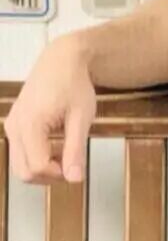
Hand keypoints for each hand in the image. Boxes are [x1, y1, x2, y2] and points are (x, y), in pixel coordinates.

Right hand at [3, 35, 95, 183]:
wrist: (62, 60)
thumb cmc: (75, 85)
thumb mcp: (82, 117)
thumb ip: (76, 149)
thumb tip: (76, 180)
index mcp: (30, 124)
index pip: (38, 167)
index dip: (60, 174)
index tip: (78, 166)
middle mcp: (14, 127)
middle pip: (24, 172)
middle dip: (50, 176)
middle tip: (73, 163)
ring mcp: (11, 126)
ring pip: (20, 166)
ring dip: (43, 169)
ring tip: (66, 153)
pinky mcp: (14, 125)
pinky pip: (20, 153)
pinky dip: (37, 158)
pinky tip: (56, 146)